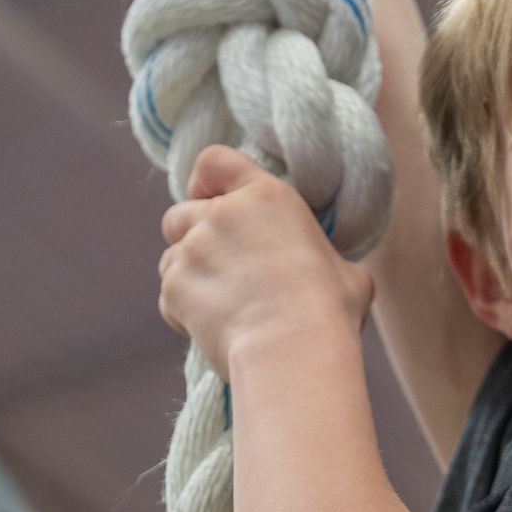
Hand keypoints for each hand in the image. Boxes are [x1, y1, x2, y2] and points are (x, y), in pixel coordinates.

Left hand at [159, 147, 370, 376]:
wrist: (292, 349)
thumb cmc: (327, 311)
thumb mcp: (343, 269)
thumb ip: (319, 256)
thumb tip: (327, 272)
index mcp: (266, 197)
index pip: (214, 162)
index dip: (204, 181)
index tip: (207, 199)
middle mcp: (222, 214)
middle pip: (179, 214)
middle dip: (190, 238)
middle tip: (218, 268)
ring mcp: (193, 249)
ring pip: (170, 257)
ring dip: (187, 276)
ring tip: (221, 306)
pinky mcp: (174, 287)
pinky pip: (168, 297)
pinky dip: (183, 312)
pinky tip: (214, 330)